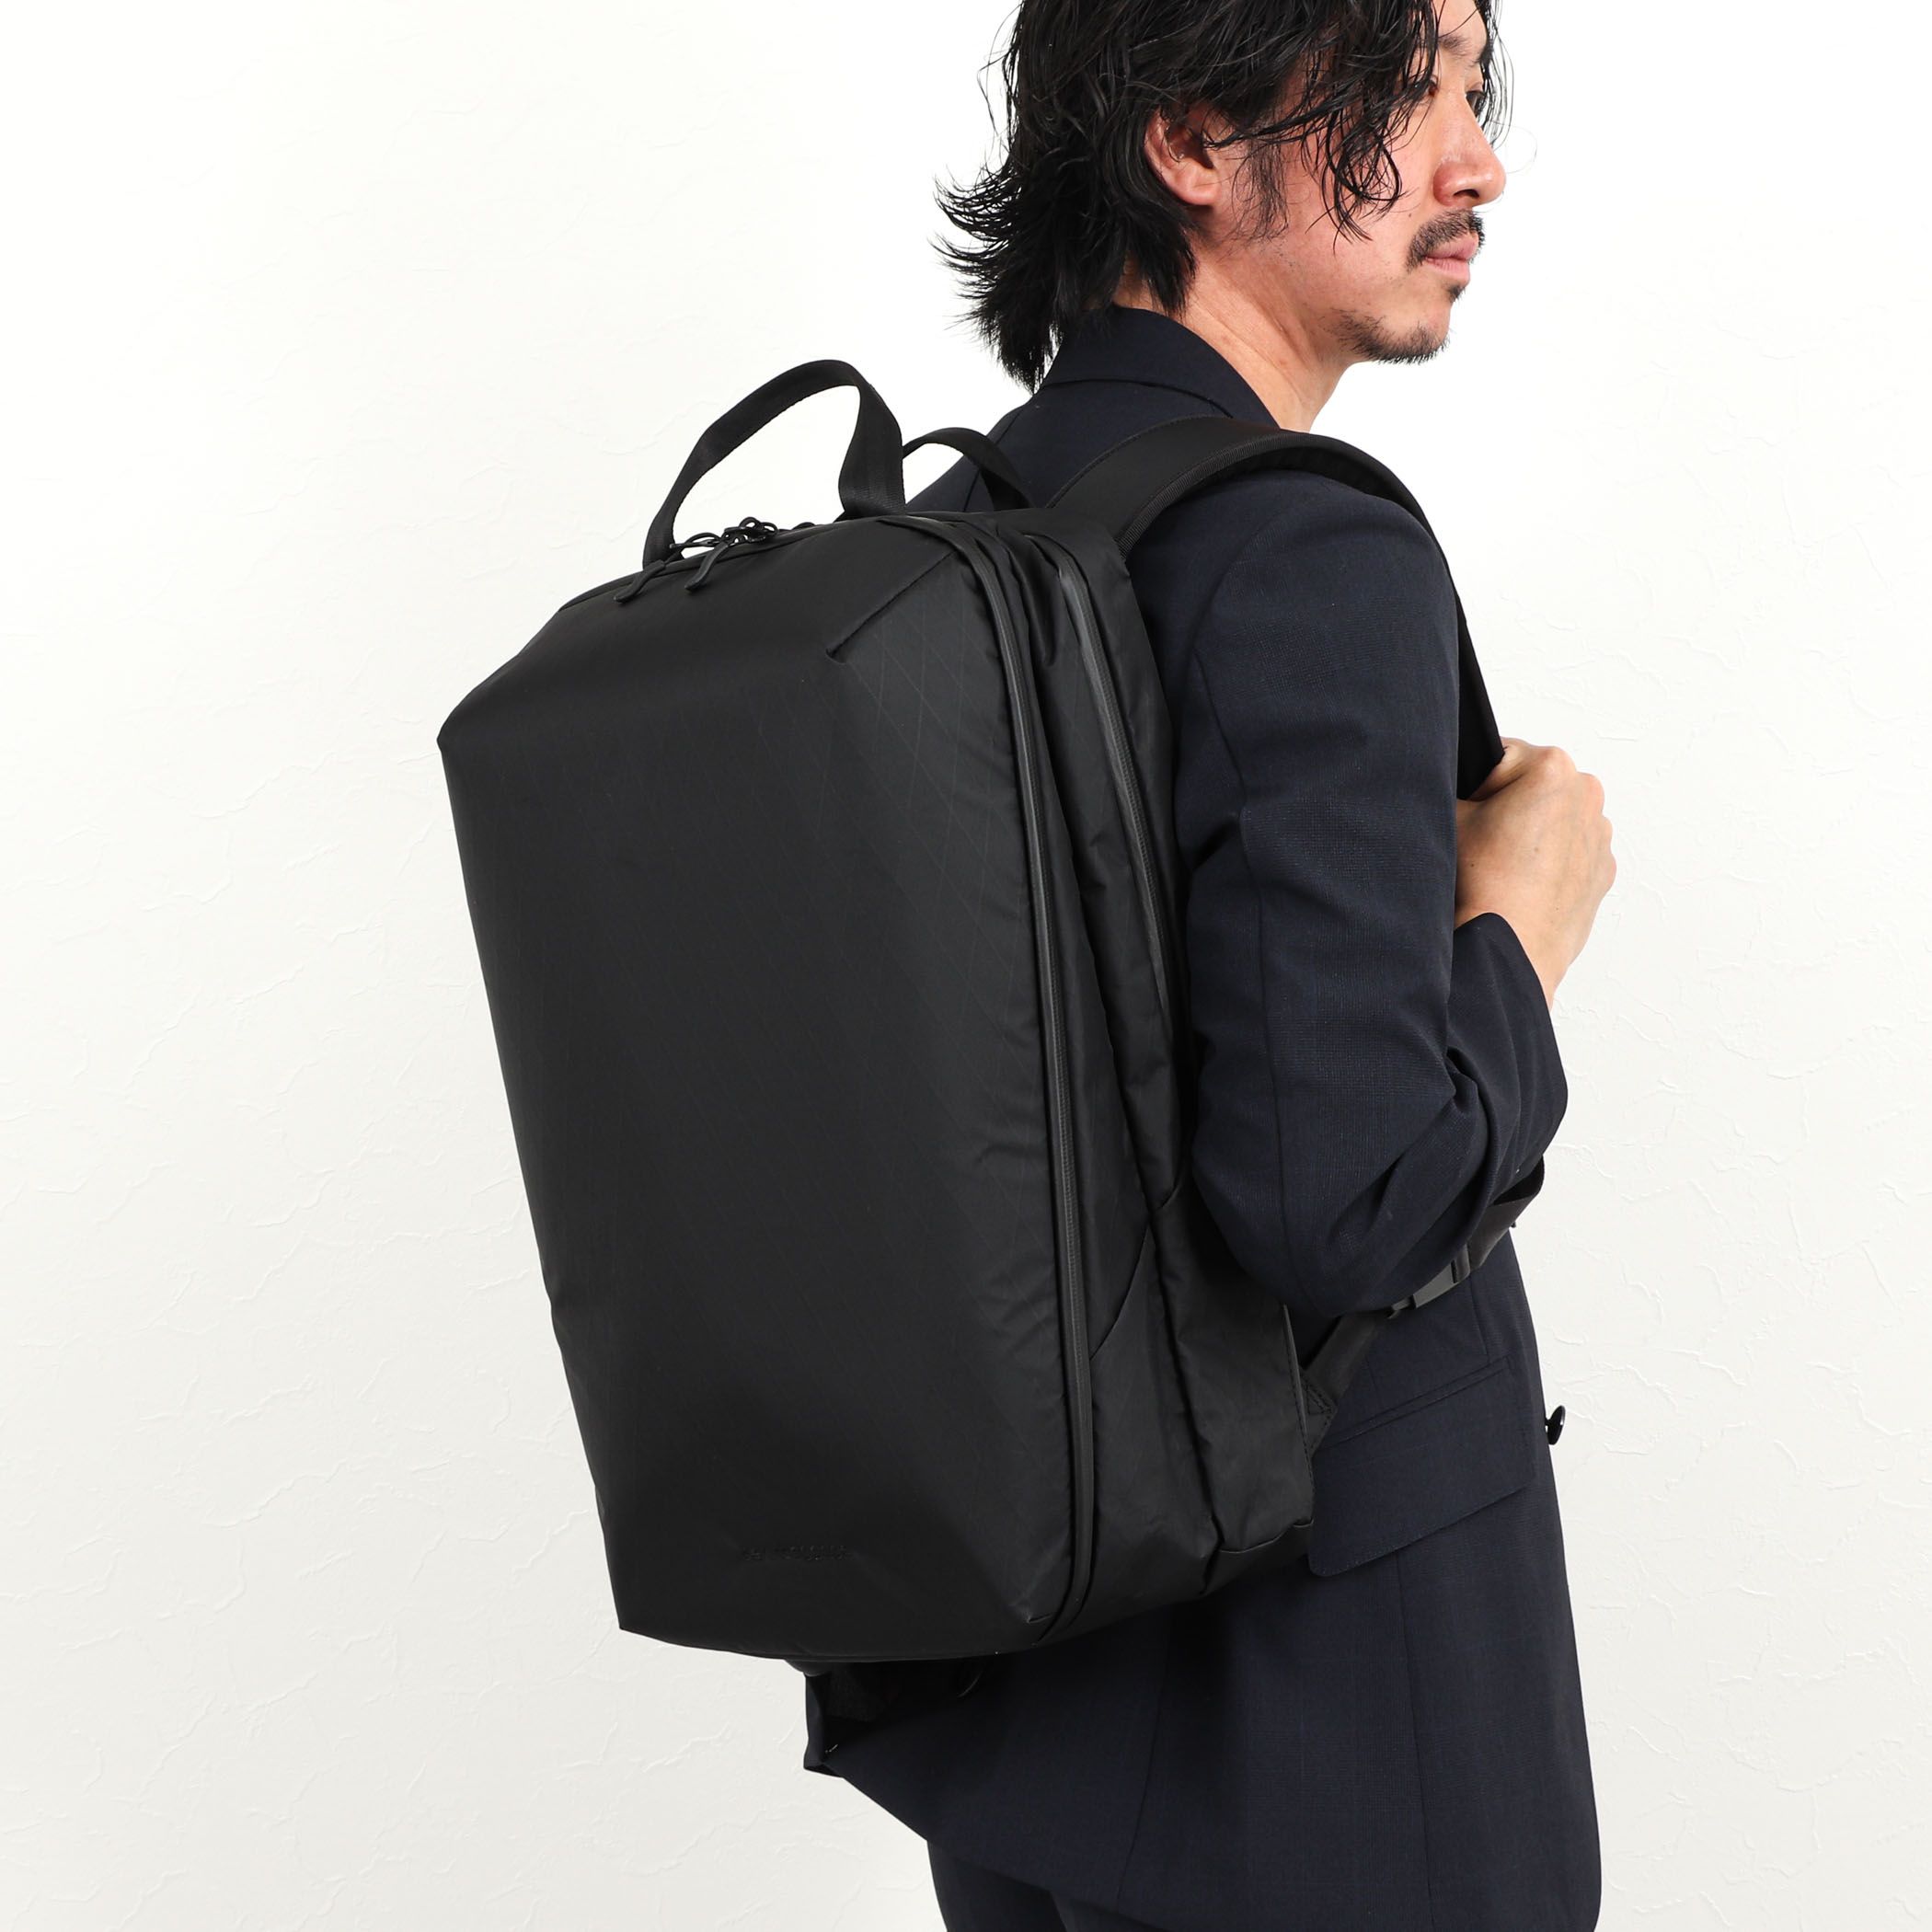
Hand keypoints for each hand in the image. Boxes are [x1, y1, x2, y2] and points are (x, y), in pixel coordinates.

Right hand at [1454, 738, 1615, 1006]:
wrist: (1509, 949)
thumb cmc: (1482, 886)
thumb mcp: (1446, 816)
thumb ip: (1452, 787)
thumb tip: (1452, 786)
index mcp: (1553, 768)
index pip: (1497, 757)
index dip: (1471, 787)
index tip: (1466, 816)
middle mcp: (1587, 793)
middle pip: (1531, 785)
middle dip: (1505, 806)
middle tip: (1481, 843)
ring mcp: (1600, 835)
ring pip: (1552, 819)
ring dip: (1528, 833)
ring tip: (1500, 868)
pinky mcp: (1603, 871)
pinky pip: (1569, 851)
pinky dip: (1547, 862)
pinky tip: (1521, 884)